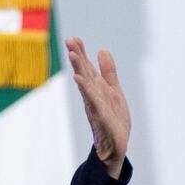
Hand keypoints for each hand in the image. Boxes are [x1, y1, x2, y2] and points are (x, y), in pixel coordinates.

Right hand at [65, 37, 130, 178]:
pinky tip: (79, 80)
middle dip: (77, 57)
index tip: (74, 38)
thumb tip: (102, 50)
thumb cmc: (113, 119)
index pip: (87, 68)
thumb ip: (108, 72)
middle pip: (84, 73)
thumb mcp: (113, 91)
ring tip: (73, 55)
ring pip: (85, 85)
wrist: (116, 146)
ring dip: (79, 69)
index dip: (81, 53)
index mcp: (96, 88)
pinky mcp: (100, 116)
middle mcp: (93, 95)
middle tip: (69, 41)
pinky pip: (92, 101)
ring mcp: (95, 105)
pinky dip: (86, 90)